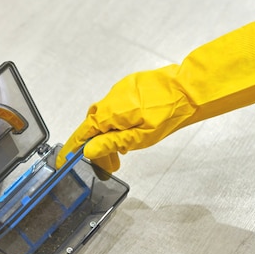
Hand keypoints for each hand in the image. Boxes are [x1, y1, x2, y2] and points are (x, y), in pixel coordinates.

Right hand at [57, 12, 254, 171]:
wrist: (190, 89)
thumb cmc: (170, 114)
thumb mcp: (140, 137)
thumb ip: (111, 143)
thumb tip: (88, 150)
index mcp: (110, 113)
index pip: (83, 133)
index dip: (73, 148)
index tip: (64, 160)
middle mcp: (110, 99)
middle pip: (94, 127)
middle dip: (98, 147)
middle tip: (109, 167)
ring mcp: (119, 91)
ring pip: (105, 117)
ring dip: (108, 135)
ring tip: (121, 152)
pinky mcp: (129, 86)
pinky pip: (115, 107)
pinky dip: (117, 122)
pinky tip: (128, 132)